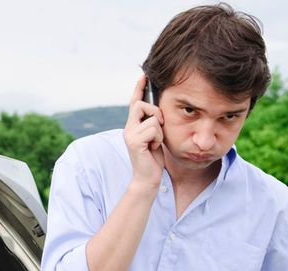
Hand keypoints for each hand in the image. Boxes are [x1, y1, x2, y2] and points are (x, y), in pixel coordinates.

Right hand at [124, 74, 164, 195]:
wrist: (148, 178)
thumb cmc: (153, 159)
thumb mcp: (155, 137)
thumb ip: (153, 124)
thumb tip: (158, 111)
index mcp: (133, 125)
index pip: (135, 102)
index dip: (139, 88)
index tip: (144, 75)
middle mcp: (128, 127)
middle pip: (141, 104)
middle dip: (155, 112)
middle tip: (159, 127)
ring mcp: (129, 134)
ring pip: (152, 118)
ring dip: (159, 131)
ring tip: (155, 143)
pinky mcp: (133, 141)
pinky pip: (152, 129)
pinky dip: (157, 138)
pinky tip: (153, 148)